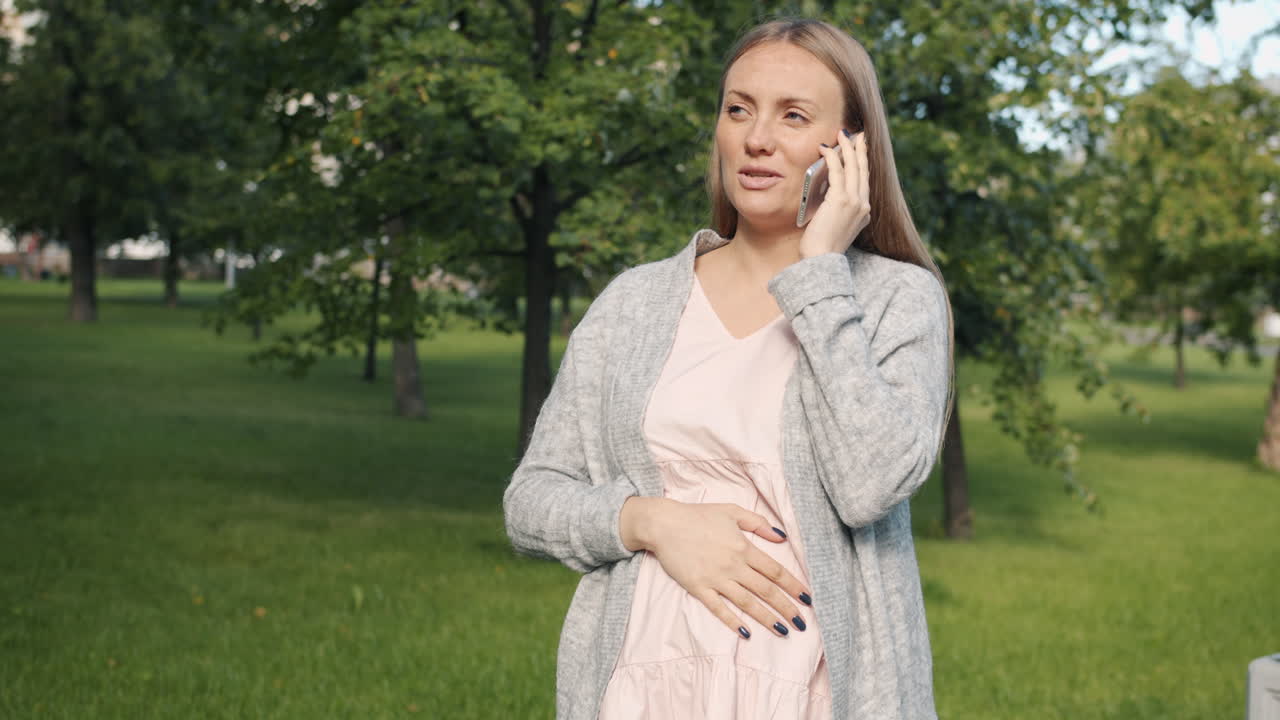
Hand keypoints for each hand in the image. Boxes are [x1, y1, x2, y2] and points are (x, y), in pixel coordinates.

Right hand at [619, 497, 812, 636]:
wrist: (664, 524)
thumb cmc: (697, 515)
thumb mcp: (731, 511)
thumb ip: (758, 523)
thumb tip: (782, 536)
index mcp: (743, 547)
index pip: (775, 571)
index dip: (793, 585)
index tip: (807, 598)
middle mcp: (733, 565)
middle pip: (765, 590)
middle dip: (786, 607)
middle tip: (801, 623)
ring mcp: (716, 578)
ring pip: (747, 602)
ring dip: (766, 618)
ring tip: (783, 630)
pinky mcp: (698, 588)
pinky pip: (719, 608)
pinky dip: (733, 620)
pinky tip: (746, 632)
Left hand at [799, 128, 869, 258]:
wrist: (822, 260)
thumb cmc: (823, 248)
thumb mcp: (838, 227)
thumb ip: (842, 212)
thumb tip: (833, 196)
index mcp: (864, 211)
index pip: (865, 181)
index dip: (863, 162)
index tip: (861, 148)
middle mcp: (863, 204)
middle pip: (863, 170)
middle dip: (859, 149)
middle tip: (856, 134)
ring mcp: (854, 202)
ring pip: (853, 167)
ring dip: (847, 148)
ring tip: (841, 134)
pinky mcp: (841, 199)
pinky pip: (837, 171)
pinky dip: (832, 157)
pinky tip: (826, 148)